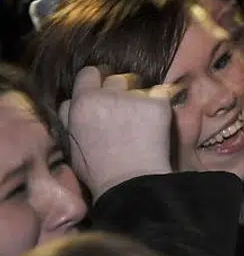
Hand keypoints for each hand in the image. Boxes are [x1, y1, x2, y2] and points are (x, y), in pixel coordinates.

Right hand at [58, 67, 176, 197]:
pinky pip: (159, 96)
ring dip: (138, 97)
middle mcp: (107, 94)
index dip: (95, 82)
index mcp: (82, 102)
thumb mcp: (71, 142)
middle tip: (124, 109)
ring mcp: (134, 97)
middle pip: (114, 78)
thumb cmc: (98, 170)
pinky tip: (156, 124)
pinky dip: (158, 106)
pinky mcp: (158, 103)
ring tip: (140, 120)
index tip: (101, 91)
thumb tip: (72, 103)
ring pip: (137, 86)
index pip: (88, 74)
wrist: (131, 181)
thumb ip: (71, 117)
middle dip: (118, 89)